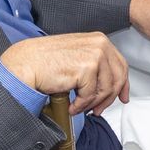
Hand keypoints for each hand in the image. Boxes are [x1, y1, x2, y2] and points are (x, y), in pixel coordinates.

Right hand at [1, 31, 129, 115]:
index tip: (122, 97)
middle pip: (118, 79)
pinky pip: (90, 96)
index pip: (121, 65)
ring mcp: (95, 55)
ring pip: (105, 90)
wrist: (26, 63)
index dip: (123, 85)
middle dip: (108, 99)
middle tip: (97, 110)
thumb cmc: (44, 60)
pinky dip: (80, 105)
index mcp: (99, 40)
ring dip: (91, 104)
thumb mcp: (76, 55)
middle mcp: (100, 44)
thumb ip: (93, 64)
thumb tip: (106, 83)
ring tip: (79, 107)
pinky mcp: (86, 69)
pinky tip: (71, 105)